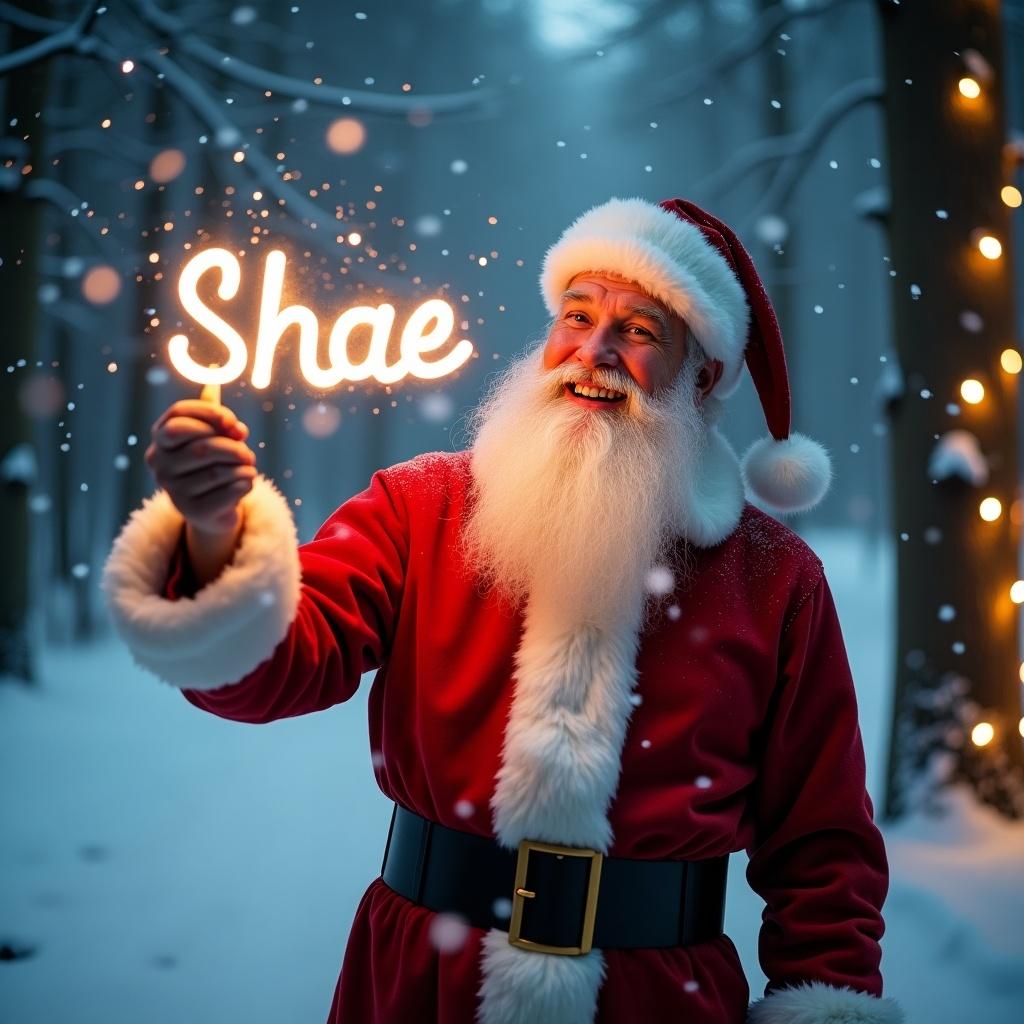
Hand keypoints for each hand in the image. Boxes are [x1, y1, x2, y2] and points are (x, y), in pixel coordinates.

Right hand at [145, 399, 256, 537]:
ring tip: (249, 466)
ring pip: (217, 472)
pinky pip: (227, 492)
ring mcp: (172, 490)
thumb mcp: (213, 435)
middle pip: (201, 446)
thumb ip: (214, 414)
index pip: (178, 415)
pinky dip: (245, 484)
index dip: (209, 413)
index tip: (233, 423)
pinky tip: (247, 482)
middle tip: (248, 452)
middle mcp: (158, 463)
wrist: (214, 508)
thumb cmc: (214, 462)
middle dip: (232, 447)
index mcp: (160, 438)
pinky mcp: (192, 511)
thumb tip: (212, 380)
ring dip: (242, 467)